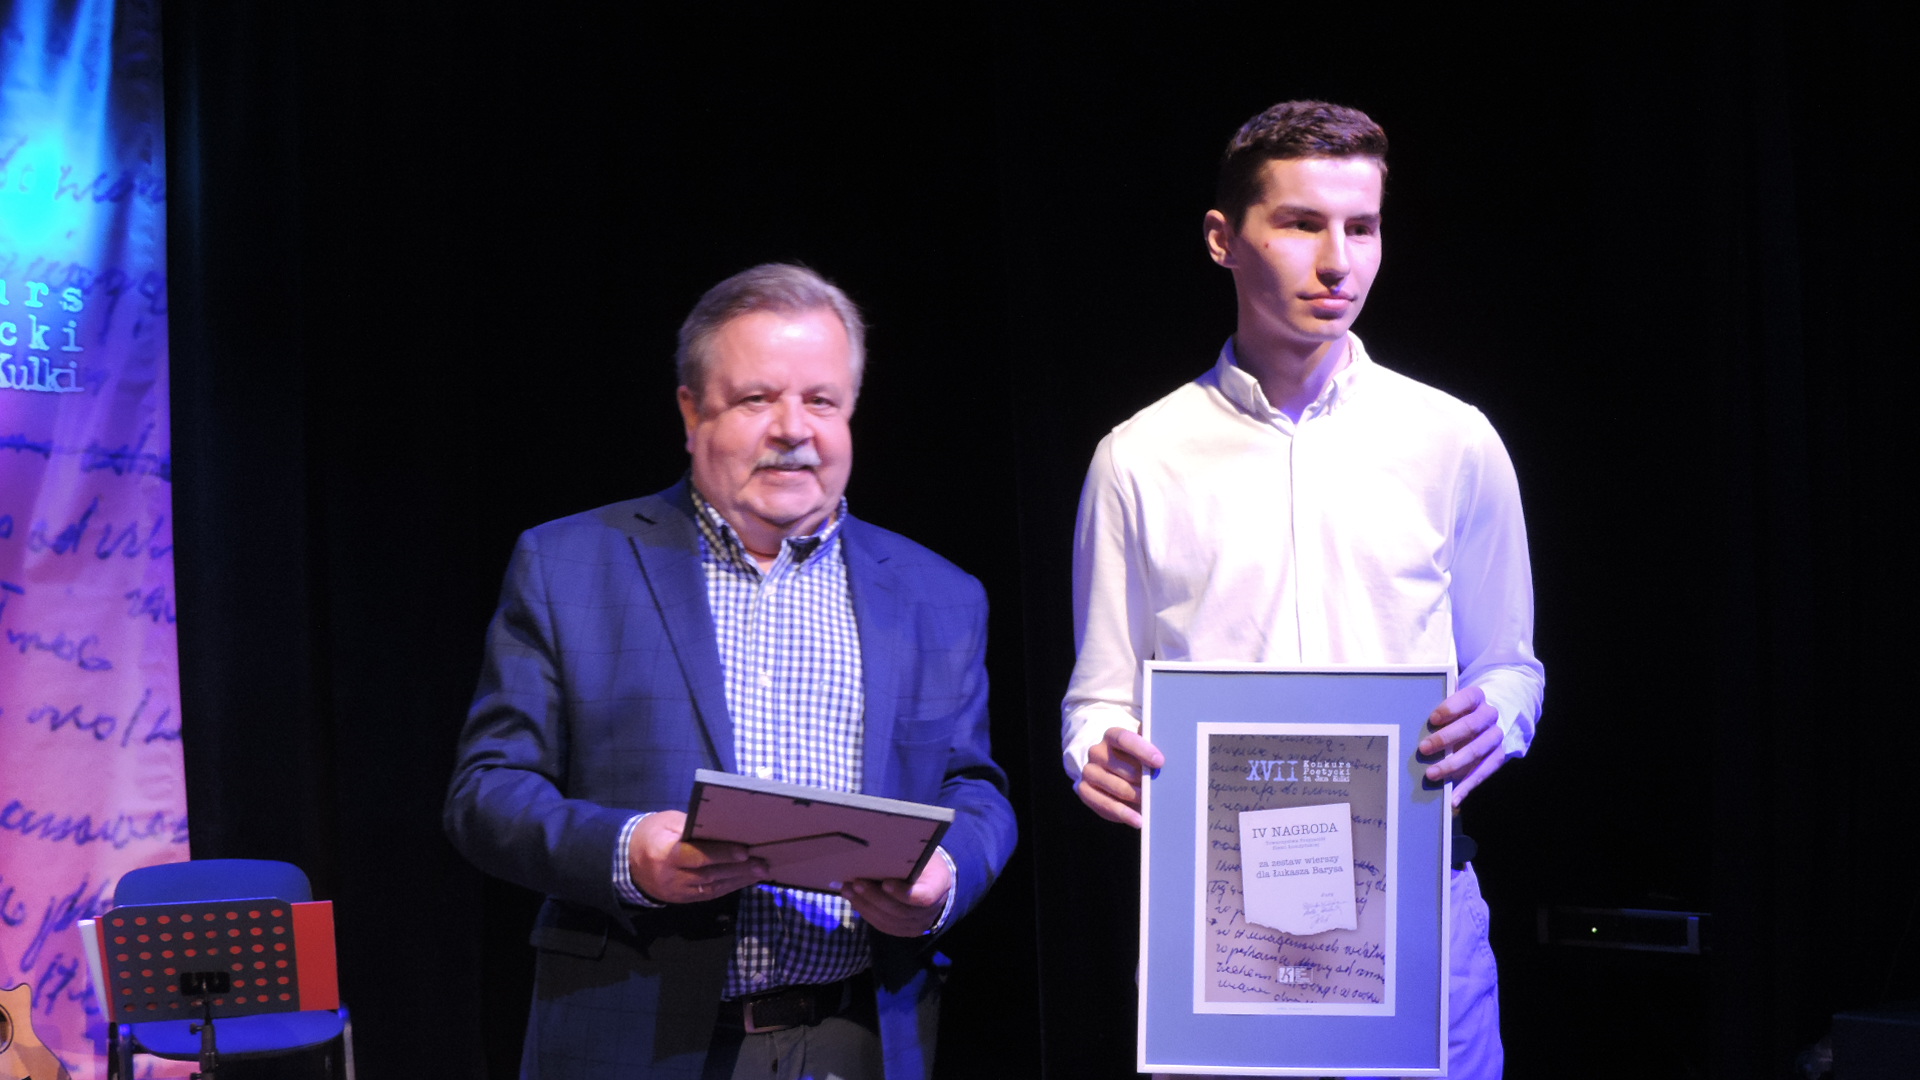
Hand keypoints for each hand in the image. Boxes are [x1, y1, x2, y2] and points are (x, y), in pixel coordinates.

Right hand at [627, 810, 768, 902]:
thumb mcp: (666, 822)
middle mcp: (671, 877)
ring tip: (761, 872)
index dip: (721, 854)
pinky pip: (709, 895)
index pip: (697, 855)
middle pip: (709, 875)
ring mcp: (676, 891)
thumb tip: (722, 828)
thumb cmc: (649, 834)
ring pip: (712, 888)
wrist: (625, 861)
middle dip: (739, 870)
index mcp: (665, 853)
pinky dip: (729, 887)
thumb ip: (691, 827)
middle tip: (762, 864)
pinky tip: (745, 880)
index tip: (744, 851)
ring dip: (739, 880)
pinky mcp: (682, 899)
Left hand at [842, 848, 952, 936]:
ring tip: (847, 889)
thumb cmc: (923, 861)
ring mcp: (917, 924)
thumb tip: (876, 848)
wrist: (931, 881)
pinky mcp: (904, 930)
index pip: (925, 897)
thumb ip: (906, 857)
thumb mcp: (921, 854)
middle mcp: (931, 911)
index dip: (903, 893)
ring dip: (865, 905)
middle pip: (901, 910)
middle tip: (856, 883)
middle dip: (875, 897)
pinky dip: (866, 912)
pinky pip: (883, 925)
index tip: (885, 883)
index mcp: (939, 887)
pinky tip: (853, 899)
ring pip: (888, 920)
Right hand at [1075, 727, 1164, 828]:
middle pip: (1122, 767)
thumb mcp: (1142, 751)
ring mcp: (1089, 771)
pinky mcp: (1084, 790)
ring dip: (1136, 797)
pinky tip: (1138, 820)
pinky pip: (1104, 804)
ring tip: (1151, 805)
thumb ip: (1151, 753)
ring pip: (1115, 786)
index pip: (1124, 739)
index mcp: (1111, 735)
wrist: (1111, 770)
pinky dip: (1123, 813)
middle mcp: (1096, 752)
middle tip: (1161, 790)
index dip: (1142, 750)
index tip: (1160, 762)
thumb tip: (1165, 764)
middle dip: (1143, 780)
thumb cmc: (1134, 760)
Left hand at [1418, 686, 1506, 806]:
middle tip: (1423, 749)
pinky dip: (1466, 786)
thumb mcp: (1448, 708)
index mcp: (1476, 697)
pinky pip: (1483, 772)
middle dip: (1445, 738)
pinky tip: (1452, 798)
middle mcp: (1489, 715)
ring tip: (1431, 774)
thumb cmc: (1455, 714)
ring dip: (1452, 764)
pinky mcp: (1497, 756)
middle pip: (1470, 726)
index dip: (1450, 708)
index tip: (1432, 719)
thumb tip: (1408, 720)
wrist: (1483, 723)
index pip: (1467, 698)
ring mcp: (1495, 736)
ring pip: (1476, 751)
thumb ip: (1437, 713)